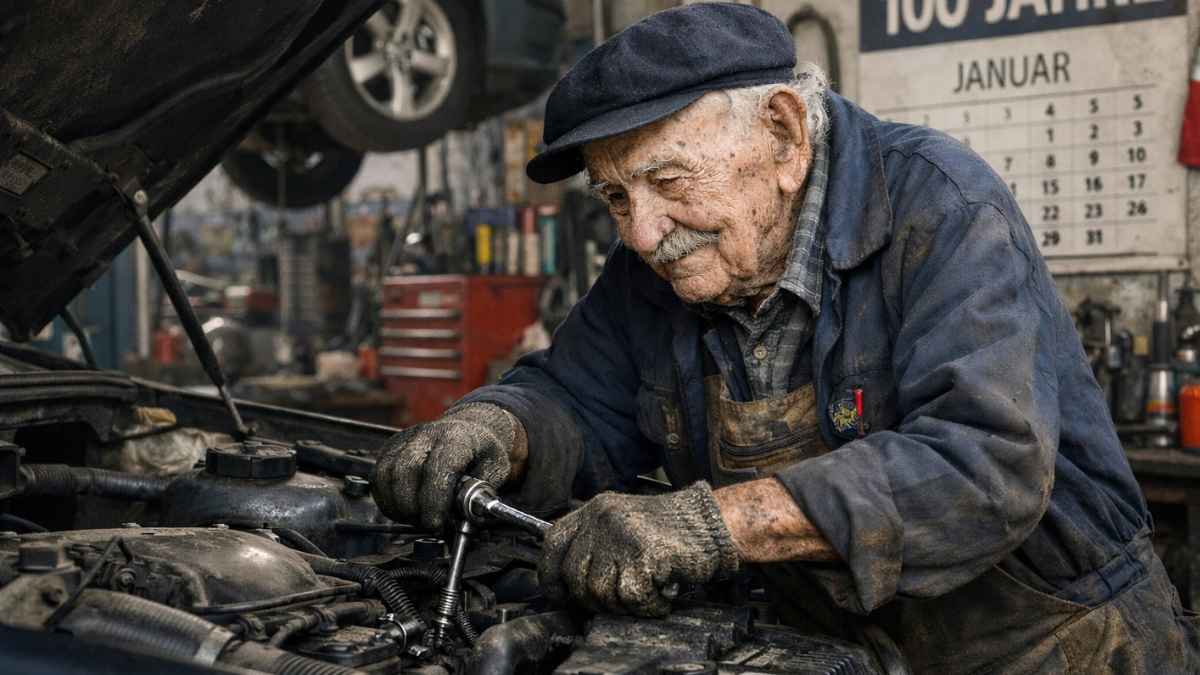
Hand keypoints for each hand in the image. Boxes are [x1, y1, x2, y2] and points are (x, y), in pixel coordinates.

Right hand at [370, 403, 524, 529]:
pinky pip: (377, 476)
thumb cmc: (482, 452)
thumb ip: (482, 493)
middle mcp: (426, 434)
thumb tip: (467, 516)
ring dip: (397, 505)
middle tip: (427, 524)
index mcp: (457, 437)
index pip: (438, 467)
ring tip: (415, 518)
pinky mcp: (390, 447)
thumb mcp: (497, 469)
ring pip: (386, 474)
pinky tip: (403, 510)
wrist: (470, 429)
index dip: (433, 500)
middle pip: (406, 471)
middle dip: (413, 507)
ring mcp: (405, 439)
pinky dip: (386, 499)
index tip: (435, 523)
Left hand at [538, 481, 738, 616]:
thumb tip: (569, 585)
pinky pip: (631, 598)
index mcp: (594, 511)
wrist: (713, 524)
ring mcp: (621, 536)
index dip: (551, 575)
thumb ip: (595, 544)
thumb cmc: (671, 531)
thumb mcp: (623, 524)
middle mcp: (602, 520)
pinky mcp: (644, 555)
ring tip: (647, 593)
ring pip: (600, 592)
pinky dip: (648, 605)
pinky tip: (662, 596)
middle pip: (574, 576)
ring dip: (625, 604)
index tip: (559, 593)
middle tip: (621, 599)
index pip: (553, 543)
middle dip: (594, 599)